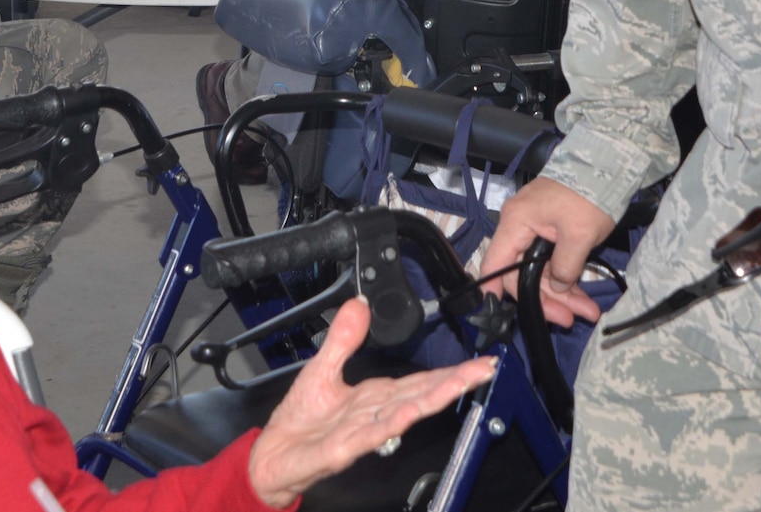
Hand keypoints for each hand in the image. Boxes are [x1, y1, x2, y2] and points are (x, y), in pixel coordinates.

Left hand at [246, 298, 494, 507]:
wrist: (274, 456)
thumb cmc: (301, 422)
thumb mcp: (322, 368)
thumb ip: (344, 339)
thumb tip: (359, 304)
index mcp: (374, 396)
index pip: (418, 381)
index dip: (449, 371)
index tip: (479, 360)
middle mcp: (374, 414)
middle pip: (421, 394)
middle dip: (455, 381)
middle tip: (486, 368)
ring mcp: (362, 432)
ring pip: (404, 413)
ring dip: (433, 399)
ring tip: (462, 383)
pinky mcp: (342, 449)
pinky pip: (369, 435)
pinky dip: (391, 423)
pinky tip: (409, 413)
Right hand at [478, 177, 614, 327]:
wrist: (605, 167)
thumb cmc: (588, 197)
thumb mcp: (579, 236)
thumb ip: (564, 267)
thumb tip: (557, 288)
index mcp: (517, 223)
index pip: (495, 263)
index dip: (493, 290)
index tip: (496, 315)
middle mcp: (519, 226)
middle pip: (521, 274)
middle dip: (546, 299)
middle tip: (569, 319)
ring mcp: (535, 228)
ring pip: (540, 271)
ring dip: (562, 294)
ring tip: (587, 312)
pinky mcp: (550, 231)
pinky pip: (551, 261)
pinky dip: (566, 278)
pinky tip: (583, 297)